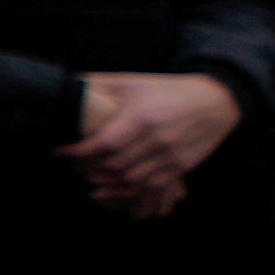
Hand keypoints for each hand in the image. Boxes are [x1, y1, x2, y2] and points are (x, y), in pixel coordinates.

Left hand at [65, 69, 247, 217]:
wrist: (215, 102)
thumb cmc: (167, 90)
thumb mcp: (134, 82)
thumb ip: (100, 85)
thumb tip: (67, 88)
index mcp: (142, 117)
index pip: (104, 143)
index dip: (79, 151)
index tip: (60, 151)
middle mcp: (158, 140)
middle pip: (114, 166)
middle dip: (88, 168)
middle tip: (73, 165)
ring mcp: (172, 156)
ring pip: (131, 181)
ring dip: (105, 184)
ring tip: (87, 178)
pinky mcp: (182, 167)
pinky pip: (150, 187)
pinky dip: (126, 192)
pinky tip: (110, 191)